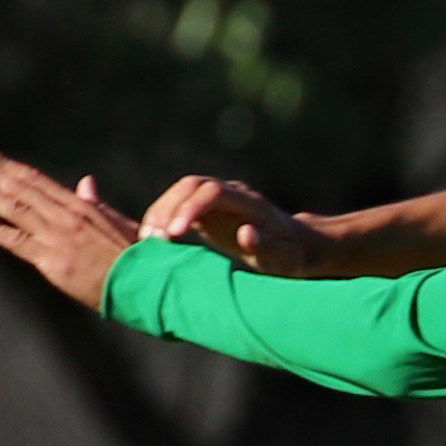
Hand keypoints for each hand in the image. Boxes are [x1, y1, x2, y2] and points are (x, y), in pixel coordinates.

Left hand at [0, 148, 138, 310]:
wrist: (149, 284)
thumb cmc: (139, 257)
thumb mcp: (119, 224)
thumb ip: (97, 204)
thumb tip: (86, 182)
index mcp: (81, 206)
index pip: (35, 180)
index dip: (6, 166)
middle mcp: (65, 217)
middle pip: (19, 188)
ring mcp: (57, 237)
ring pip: (13, 208)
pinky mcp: (52, 261)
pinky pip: (16, 241)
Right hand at [139, 173, 336, 275]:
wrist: (297, 246)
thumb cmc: (293, 256)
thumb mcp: (288, 259)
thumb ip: (268, 247)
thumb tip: (245, 233)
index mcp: (251, 203)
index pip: (213, 192)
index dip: (191, 208)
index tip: (174, 234)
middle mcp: (233, 193)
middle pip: (191, 185)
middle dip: (168, 208)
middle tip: (154, 239)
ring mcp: (218, 198)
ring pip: (181, 192)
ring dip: (160, 212)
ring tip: (147, 241)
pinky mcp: (207, 209)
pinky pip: (178, 205)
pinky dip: (161, 218)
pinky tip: (151, 239)